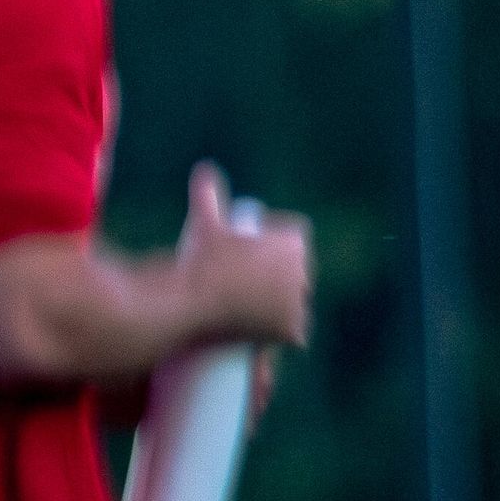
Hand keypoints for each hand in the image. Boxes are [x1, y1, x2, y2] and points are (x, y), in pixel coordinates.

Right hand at [178, 163, 310, 349]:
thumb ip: (207, 193)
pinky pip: (296, 331)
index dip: (280, 239)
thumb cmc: (203, 258)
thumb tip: (205, 169)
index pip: (297, 237)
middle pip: (300, 271)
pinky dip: (286, 331)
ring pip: (298, 300)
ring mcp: (299, 306)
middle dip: (284, 272)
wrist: (196, 300)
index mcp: (293, 246)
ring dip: (287, 302)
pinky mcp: (293, 332)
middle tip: (255, 275)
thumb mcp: (204, 222)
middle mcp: (303, 276)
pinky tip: (278, 329)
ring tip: (264, 301)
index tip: (259, 246)